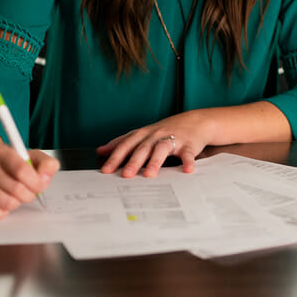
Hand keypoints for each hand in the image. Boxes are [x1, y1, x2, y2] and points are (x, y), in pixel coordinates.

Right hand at [0, 142, 59, 220]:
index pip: (21, 170)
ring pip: (7, 203)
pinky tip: (2, 201)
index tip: (40, 185)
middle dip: (29, 194)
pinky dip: (4, 211)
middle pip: (16, 189)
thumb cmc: (10, 164)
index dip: (36, 182)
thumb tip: (44, 178)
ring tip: (14, 195)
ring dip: (17, 203)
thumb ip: (46, 164)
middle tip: (28, 191)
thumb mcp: (31, 157)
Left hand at [97, 111, 212, 177]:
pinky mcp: (189, 144)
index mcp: (144, 134)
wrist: (196, 121)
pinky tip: (187, 170)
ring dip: (155, 161)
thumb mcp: (143, 134)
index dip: (115, 157)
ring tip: (150, 174)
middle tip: (126, 175)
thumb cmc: (166, 130)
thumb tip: (100, 151)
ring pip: (162, 149)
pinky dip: (187, 162)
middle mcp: (156, 135)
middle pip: (143, 148)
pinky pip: (188, 154)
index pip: (126, 145)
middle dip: (134, 161)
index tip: (106, 170)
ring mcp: (173, 139)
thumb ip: (123, 142)